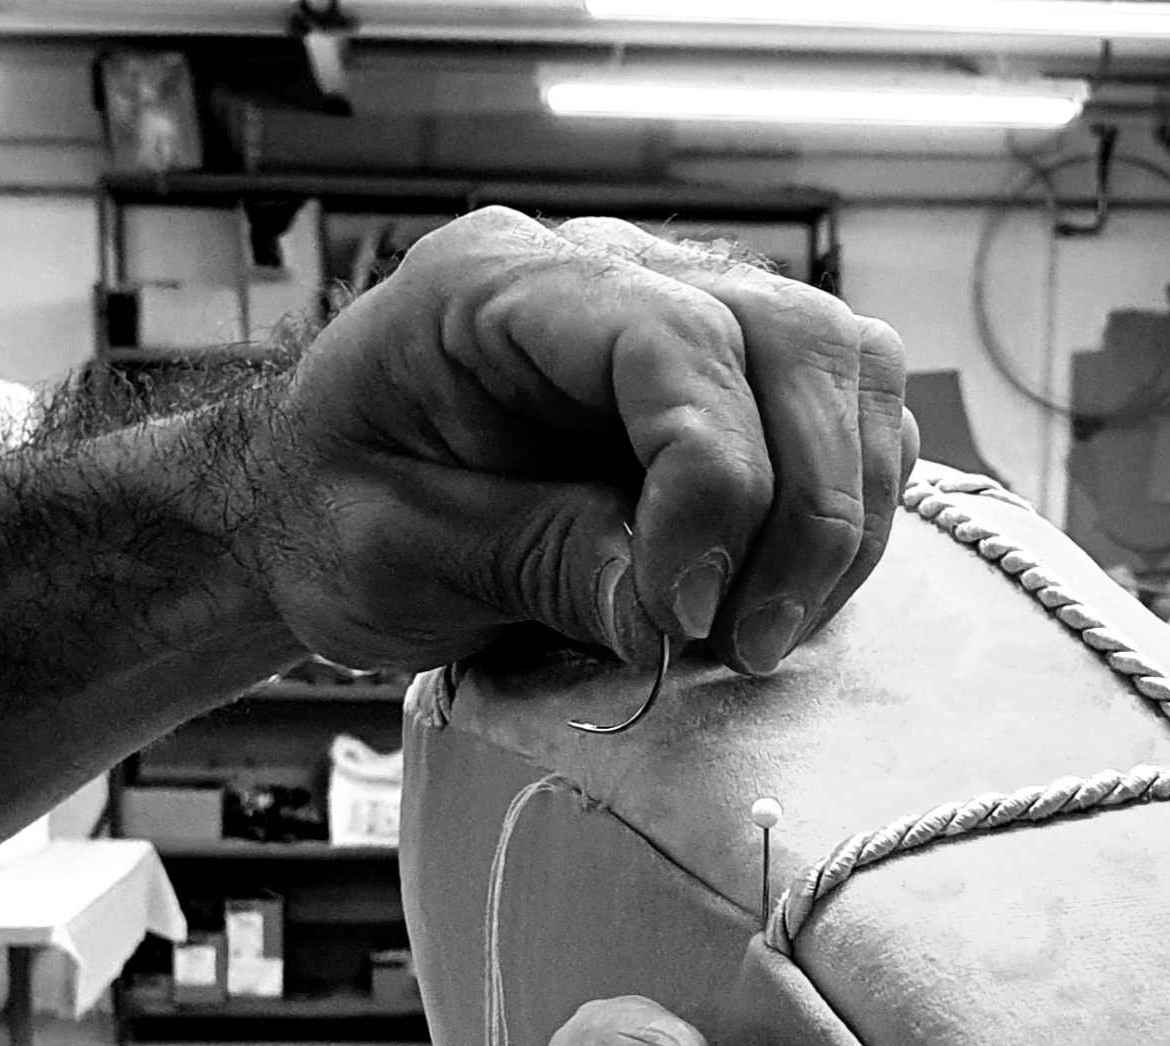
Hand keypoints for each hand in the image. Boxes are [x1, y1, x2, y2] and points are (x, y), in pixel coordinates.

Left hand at [259, 208, 918, 677]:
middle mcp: (610, 275)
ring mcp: (685, 317)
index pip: (672, 339)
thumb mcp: (400, 557)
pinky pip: (849, 422)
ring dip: (839, 519)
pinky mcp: (732, 389)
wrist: (320, 514)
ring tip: (762, 635)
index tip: (683, 613)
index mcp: (499, 284)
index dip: (711, 481)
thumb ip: (536, 563)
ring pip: (847, 371)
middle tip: (743, 646)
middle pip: (794, 342)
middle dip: (800, 512)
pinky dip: (847, 516)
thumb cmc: (335, 518)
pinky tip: (783, 597)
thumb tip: (674, 610)